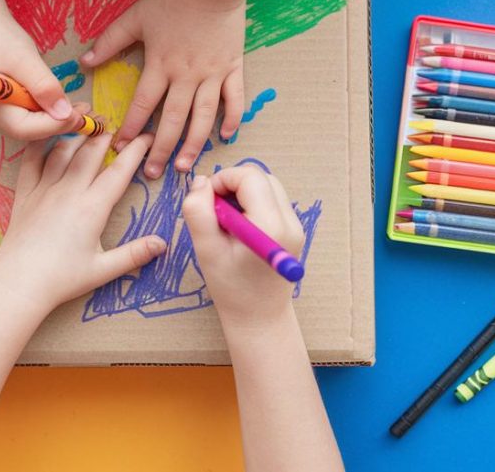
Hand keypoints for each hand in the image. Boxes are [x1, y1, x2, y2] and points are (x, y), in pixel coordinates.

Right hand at [0, 8, 76, 139]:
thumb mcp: (25, 58)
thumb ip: (44, 86)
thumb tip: (65, 114)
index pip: (24, 128)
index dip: (54, 125)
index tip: (79, 116)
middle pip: (25, 131)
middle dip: (55, 123)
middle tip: (82, 112)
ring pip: (26, 127)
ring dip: (50, 119)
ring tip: (74, 107)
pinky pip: (22, 118)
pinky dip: (42, 113)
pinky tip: (56, 102)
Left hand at [0, 132, 166, 310]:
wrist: (19, 283)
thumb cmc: (62, 279)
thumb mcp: (103, 270)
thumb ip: (134, 254)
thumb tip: (163, 243)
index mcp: (93, 208)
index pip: (120, 171)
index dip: (136, 150)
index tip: (147, 135)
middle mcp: (70, 191)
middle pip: (91, 151)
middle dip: (106, 133)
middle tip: (116, 120)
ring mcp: (45, 189)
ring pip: (63, 149)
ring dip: (77, 131)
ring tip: (87, 118)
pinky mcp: (25, 193)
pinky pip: (32, 159)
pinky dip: (41, 142)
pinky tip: (48, 133)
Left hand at [80, 0, 245, 178]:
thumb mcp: (134, 17)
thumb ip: (109, 41)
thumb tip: (84, 62)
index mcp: (160, 65)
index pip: (143, 104)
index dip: (131, 127)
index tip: (121, 147)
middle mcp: (186, 76)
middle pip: (172, 120)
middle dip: (161, 149)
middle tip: (153, 173)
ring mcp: (212, 74)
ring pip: (202, 117)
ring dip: (193, 144)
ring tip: (185, 167)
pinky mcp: (232, 68)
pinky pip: (234, 99)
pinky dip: (232, 118)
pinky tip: (225, 137)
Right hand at [181, 166, 303, 327]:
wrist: (260, 318)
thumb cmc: (231, 288)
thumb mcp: (207, 250)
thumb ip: (198, 212)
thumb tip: (200, 181)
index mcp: (270, 225)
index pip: (249, 176)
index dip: (222, 179)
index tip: (206, 200)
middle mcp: (290, 221)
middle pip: (261, 177)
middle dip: (233, 184)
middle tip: (215, 211)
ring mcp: (296, 226)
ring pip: (268, 186)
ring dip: (243, 193)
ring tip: (226, 221)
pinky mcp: (294, 230)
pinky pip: (272, 201)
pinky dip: (253, 204)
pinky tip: (239, 228)